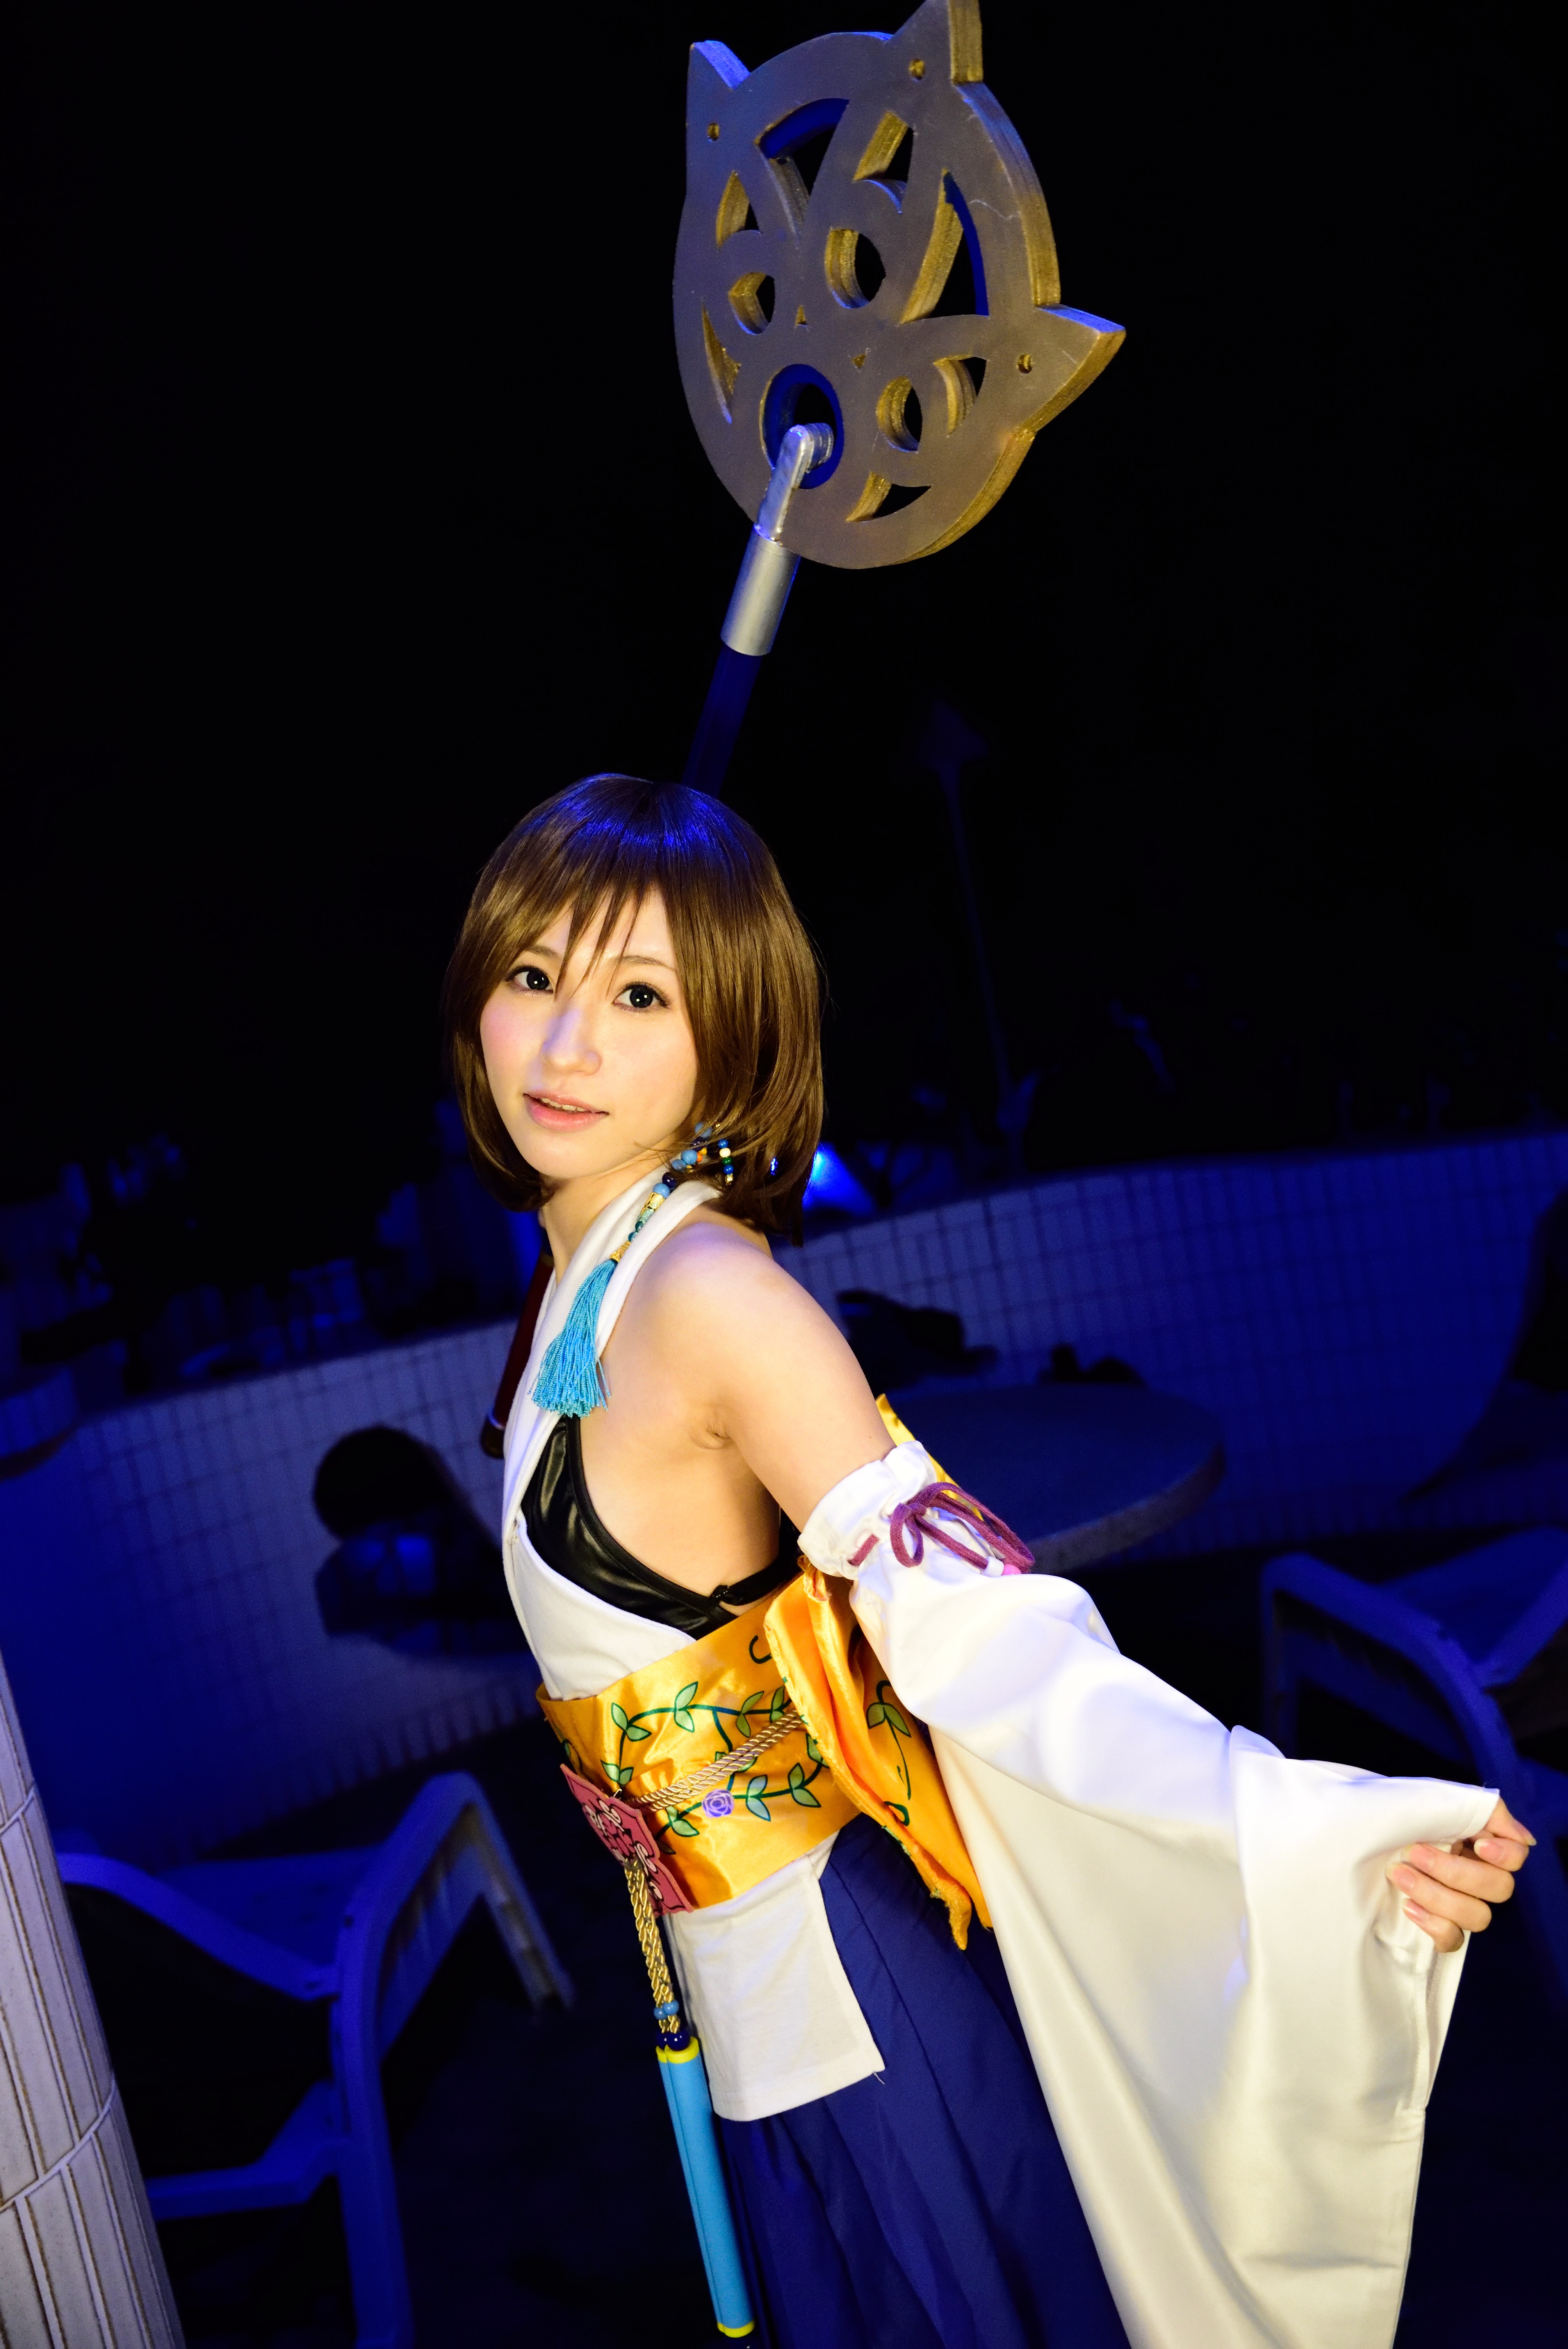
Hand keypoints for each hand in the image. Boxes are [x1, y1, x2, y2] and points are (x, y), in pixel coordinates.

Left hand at [1387, 1798, 1534, 1951]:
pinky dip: (1434, 1924)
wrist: (1346, 1835)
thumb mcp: (1430, 1798)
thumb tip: (1523, 1837)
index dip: (1504, 1854)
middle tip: (1414, 1852)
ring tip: (1398, 1874)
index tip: (1476, 1844)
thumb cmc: (1387, 1811)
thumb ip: (1480, 1810)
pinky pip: (1454, 1939)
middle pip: (1499, 1888)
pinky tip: (1408, 1906)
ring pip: (1478, 1915)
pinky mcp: (1436, 1925)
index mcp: (1475, 1841)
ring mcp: (1455, 1901)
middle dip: (1456, 1871)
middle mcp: (1472, 1873)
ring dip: (1438, 1895)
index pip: (1515, 1856)